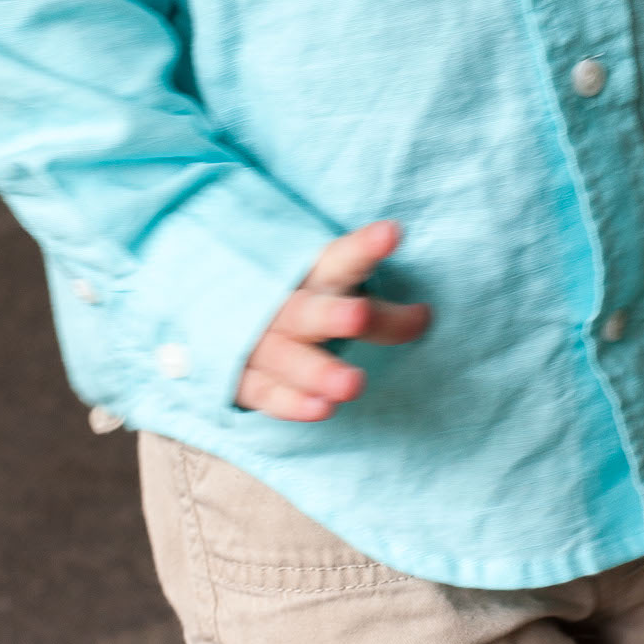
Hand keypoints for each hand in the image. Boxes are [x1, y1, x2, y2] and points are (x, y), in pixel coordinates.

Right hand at [235, 220, 429, 419]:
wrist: (219, 311)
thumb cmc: (298, 298)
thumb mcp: (329, 285)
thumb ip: (377, 307)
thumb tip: (424, 317)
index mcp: (308, 273)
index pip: (339, 257)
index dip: (364, 247)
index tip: (392, 234)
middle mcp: (282, 305)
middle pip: (307, 311)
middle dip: (332, 315)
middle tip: (360, 315)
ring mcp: (258, 342)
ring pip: (287, 357)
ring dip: (318, 372)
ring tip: (353, 384)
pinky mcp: (242, 376)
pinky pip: (266, 392)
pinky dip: (292, 403)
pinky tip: (323, 409)